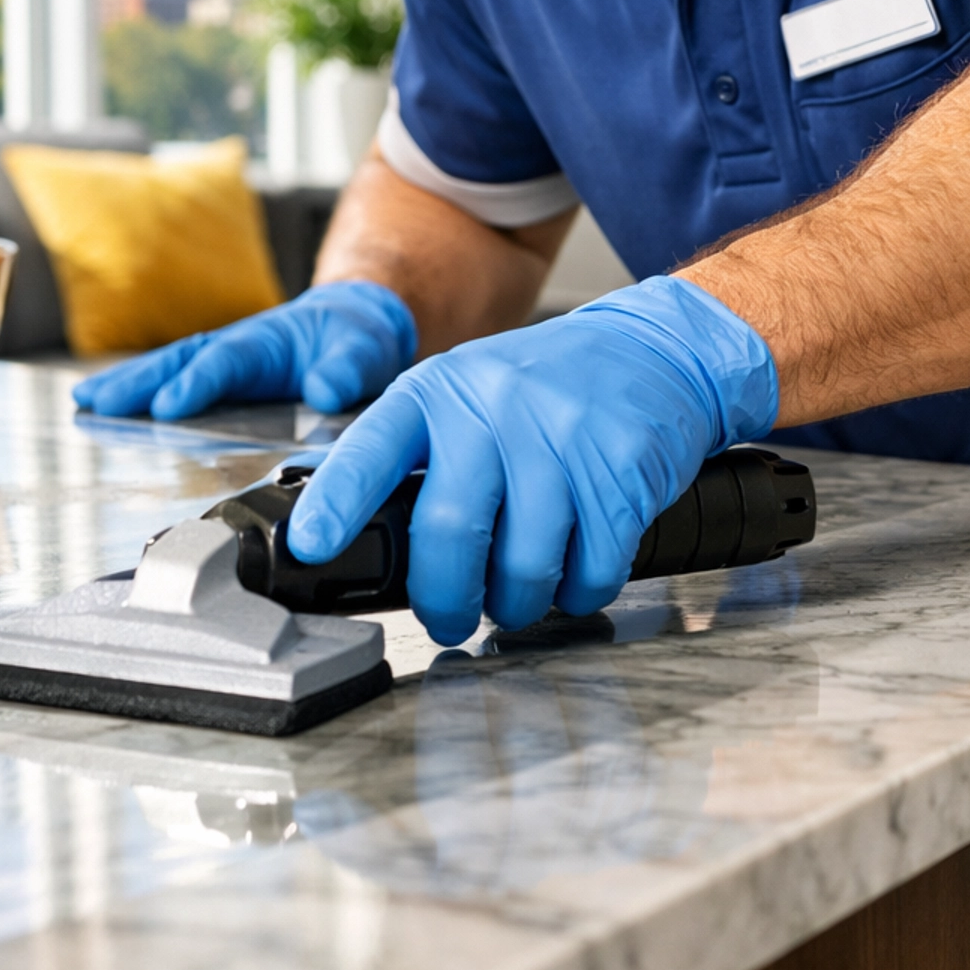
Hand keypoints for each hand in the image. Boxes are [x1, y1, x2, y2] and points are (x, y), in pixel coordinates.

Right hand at [71, 281, 416, 419]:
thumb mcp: (365, 350)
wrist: (355, 322)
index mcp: (268, 340)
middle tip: (95, 403)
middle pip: (180, 360)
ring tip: (84, 405)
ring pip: (168, 369)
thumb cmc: (356, 337)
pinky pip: (175, 383)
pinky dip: (140, 396)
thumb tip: (324, 390)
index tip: (167, 406)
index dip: (196, 383)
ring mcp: (225, 362)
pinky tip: (107, 412)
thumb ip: (347, 369)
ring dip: (127, 386)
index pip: (226, 361)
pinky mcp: (222, 379)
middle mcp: (237, 347)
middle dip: (137, 381)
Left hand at [288, 278, 777, 643]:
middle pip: (448, 533)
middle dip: (445, 601)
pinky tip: (576, 570)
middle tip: (450, 619)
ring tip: (520, 594)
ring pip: (523, 569)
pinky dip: (580, 592)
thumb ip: (424, 458)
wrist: (657, 350)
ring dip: (518, 605)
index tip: (312, 547)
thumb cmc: (550, 388)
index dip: (337, 502)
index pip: (374, 449)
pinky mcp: (620, 470)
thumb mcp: (472, 396)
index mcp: (442, 391)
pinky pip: (590, 572)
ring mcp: (561, 436)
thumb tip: (366, 545)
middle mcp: (495, 407)